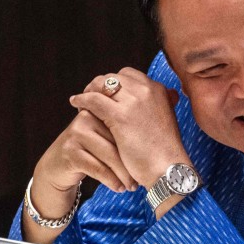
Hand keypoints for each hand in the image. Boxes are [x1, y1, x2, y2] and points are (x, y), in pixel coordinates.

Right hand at [22, 101, 139, 243]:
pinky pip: (97, 168)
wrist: (59, 166)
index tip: (152, 158)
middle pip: (119, 140)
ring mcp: (76, 133)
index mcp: (100, 109)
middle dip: (133, 161)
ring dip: (124, 174)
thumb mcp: (108, 137)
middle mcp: (86, 117)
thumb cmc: (91, 151)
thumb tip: (158, 126)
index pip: (125, 123)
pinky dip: (111, 180)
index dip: (138, 142)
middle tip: (144, 177)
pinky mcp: (70, 152)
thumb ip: (125, 128)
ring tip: (133, 186)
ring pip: (110, 155)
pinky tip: (120, 188)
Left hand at [70, 67, 188, 188]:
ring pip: (102, 85)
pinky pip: (93, 99)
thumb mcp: (163, 120)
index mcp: (158, 90)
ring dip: (89, 91)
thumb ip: (152, 107)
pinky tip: (75, 103)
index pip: (129, 75)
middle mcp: (147, 90)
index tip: (107, 94)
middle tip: (90, 96)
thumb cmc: (164, 151)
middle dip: (100, 86)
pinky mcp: (120, 115)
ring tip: (81, 101)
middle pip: (114, 77)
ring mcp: (134, 101)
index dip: (115, 83)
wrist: (168, 168)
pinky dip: (82, 99)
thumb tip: (139, 104)